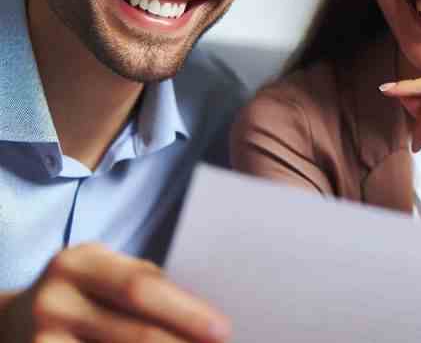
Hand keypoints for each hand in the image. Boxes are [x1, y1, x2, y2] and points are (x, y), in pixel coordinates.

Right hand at [0, 243, 230, 342]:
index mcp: (80, 262)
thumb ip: (148, 288)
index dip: (185, 311)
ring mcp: (39, 341)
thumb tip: (203, 322)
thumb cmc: (82, 294)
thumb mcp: (105, 273)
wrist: (12, 322)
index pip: (141, 287)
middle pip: (132, 332)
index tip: (223, 330)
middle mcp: (54, 300)